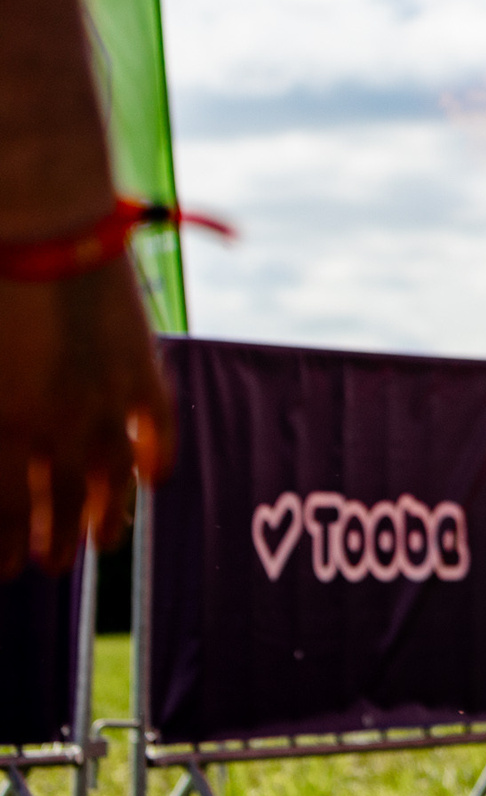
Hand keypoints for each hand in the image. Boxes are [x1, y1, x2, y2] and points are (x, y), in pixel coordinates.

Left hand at [0, 255, 172, 577]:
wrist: (44, 225)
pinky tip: (158, 481)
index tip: (2, 570)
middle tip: (51, 567)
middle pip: (57, 502)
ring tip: (106, 544)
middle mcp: (57, 424)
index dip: (4, 545)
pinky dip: (159, 456)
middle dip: (53, 540)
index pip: (4, 510)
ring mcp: (105, 396)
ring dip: (109, 515)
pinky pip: (156, 425)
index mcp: (1, 424)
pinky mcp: (141, 365)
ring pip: (111, 477)